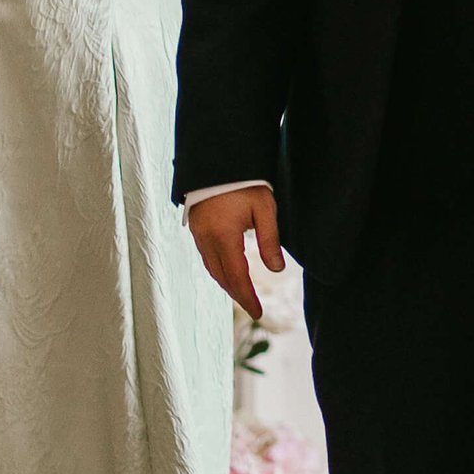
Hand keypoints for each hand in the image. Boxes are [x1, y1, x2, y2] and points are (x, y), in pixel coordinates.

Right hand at [188, 185, 283, 315]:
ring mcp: (198, 234)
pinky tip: (228, 271)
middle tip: (253, 308)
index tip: (258, 313)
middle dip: (237, 294)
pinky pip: (206, 257)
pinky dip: (218, 269)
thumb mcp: (264, 208)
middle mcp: (206, 239)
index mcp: (223, 236)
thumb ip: (270, 240)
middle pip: (221, 277)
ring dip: (227, 283)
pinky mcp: (196, 227)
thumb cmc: (245, 182)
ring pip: (212, 268)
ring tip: (242, 293)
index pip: (236, 277)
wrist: (217, 160)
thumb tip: (277, 270)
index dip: (247, 297)